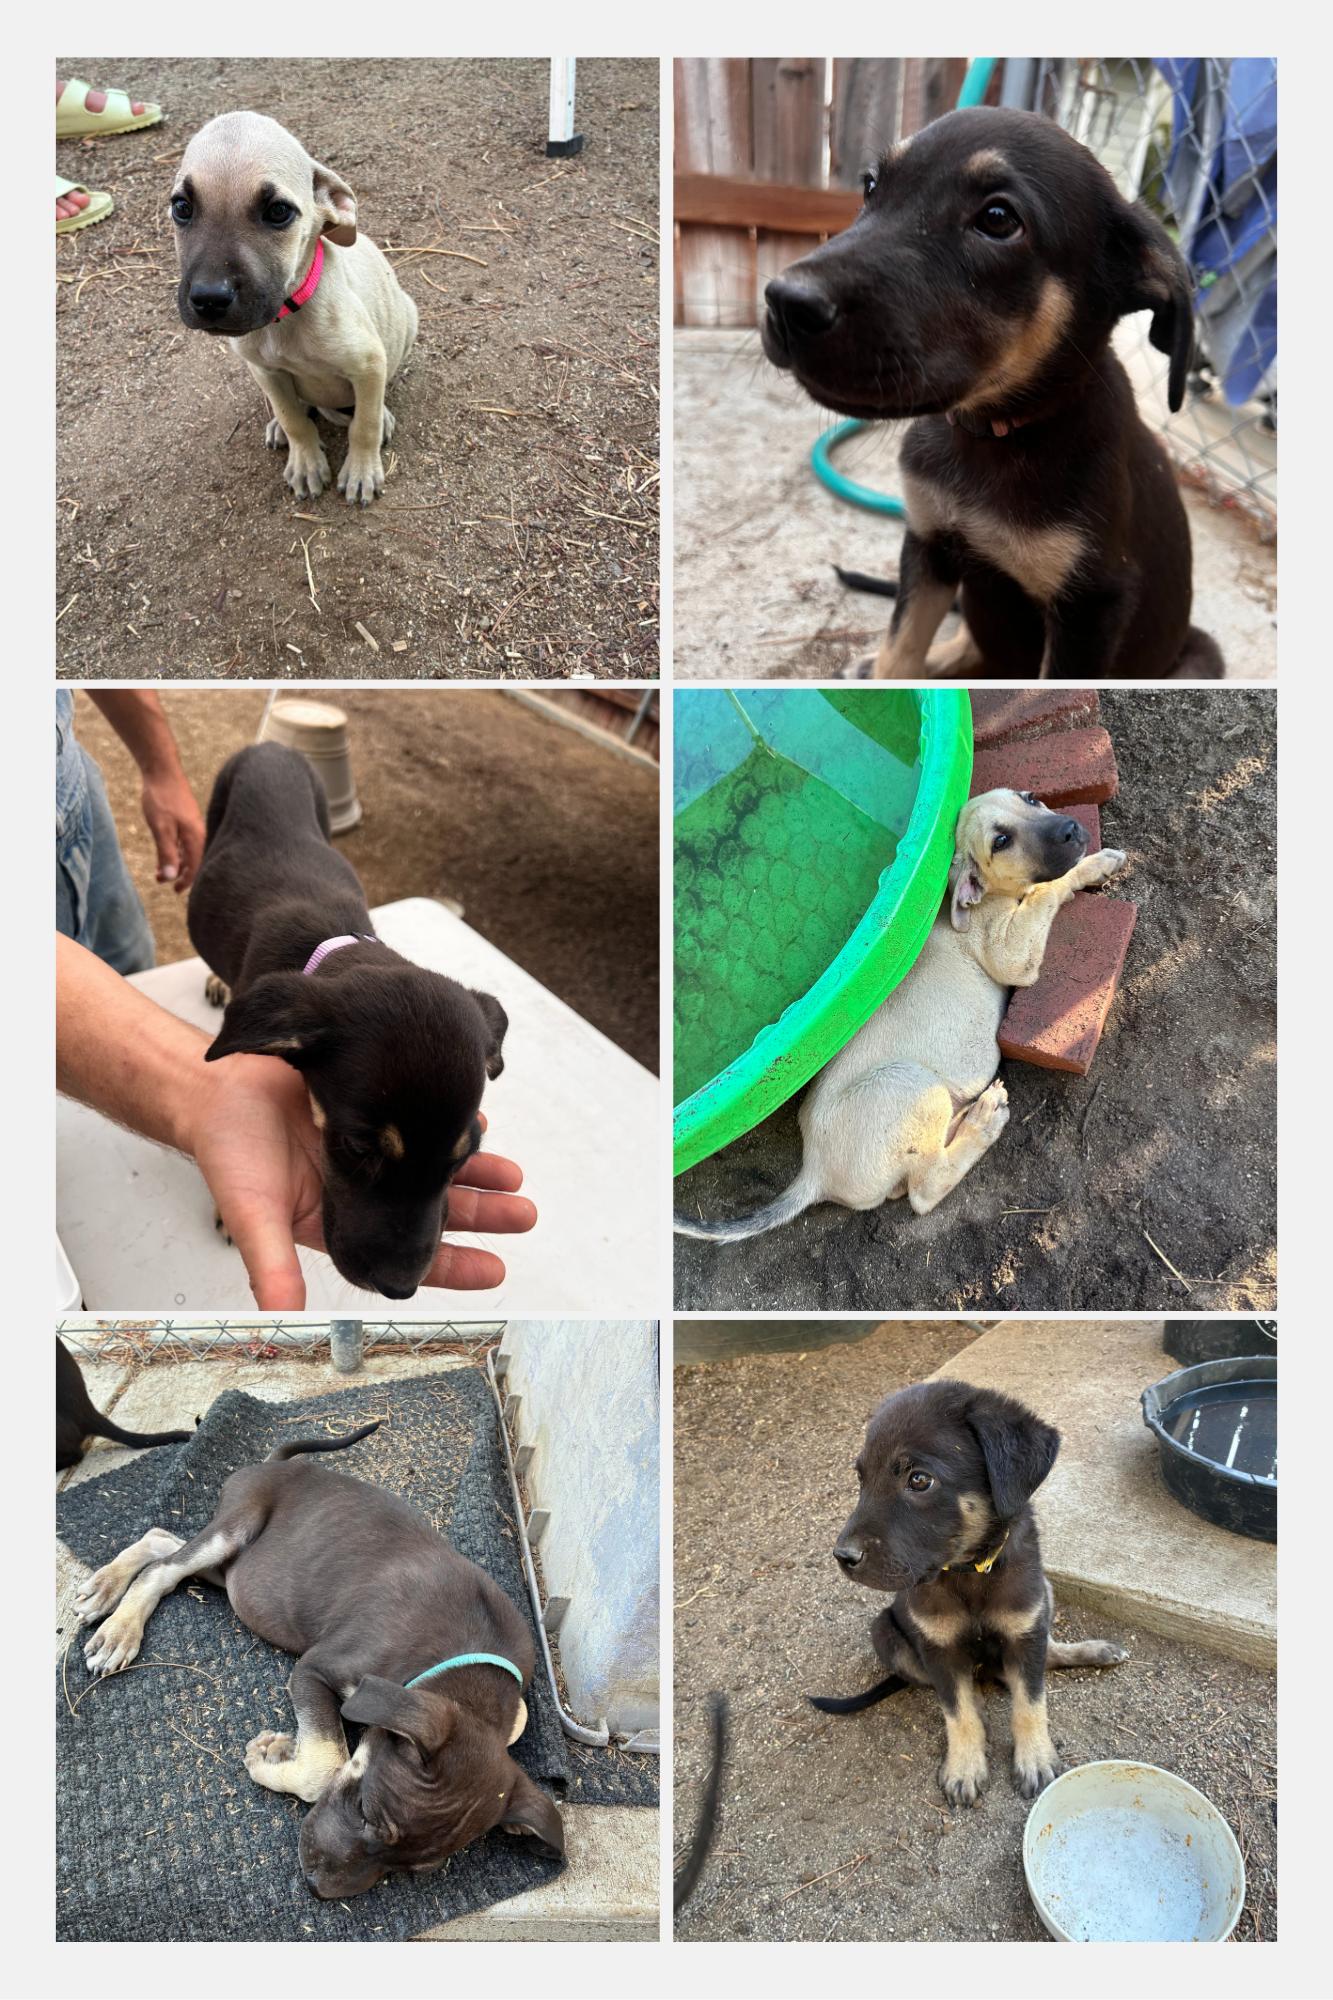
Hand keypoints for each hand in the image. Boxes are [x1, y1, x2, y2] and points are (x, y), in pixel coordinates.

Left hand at [140, 765, 205, 892]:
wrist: (162, 771)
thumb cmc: (161, 799)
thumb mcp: (161, 829)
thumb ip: (167, 853)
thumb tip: (171, 878)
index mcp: (195, 837)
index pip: (195, 866)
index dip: (186, 881)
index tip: (175, 891)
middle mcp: (198, 832)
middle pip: (193, 860)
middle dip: (179, 873)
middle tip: (161, 881)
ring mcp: (193, 825)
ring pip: (188, 851)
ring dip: (175, 862)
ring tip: (159, 870)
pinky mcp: (186, 819)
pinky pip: (185, 841)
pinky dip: (175, 850)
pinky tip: (165, 851)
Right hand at [186, 1055, 536, 1308]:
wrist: (214, 1086)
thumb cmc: (229, 1152)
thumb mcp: (251, 1215)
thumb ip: (272, 1268)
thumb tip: (284, 1321)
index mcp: (341, 1222)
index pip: (407, 1251)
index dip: (450, 1264)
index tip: (495, 1270)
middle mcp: (366, 1189)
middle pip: (435, 1209)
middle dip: (481, 1215)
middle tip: (523, 1216)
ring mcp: (373, 1147)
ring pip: (437, 1164)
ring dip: (478, 1171)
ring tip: (517, 1178)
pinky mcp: (375, 1108)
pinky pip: (423, 1118)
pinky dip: (450, 1124)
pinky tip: (481, 1128)